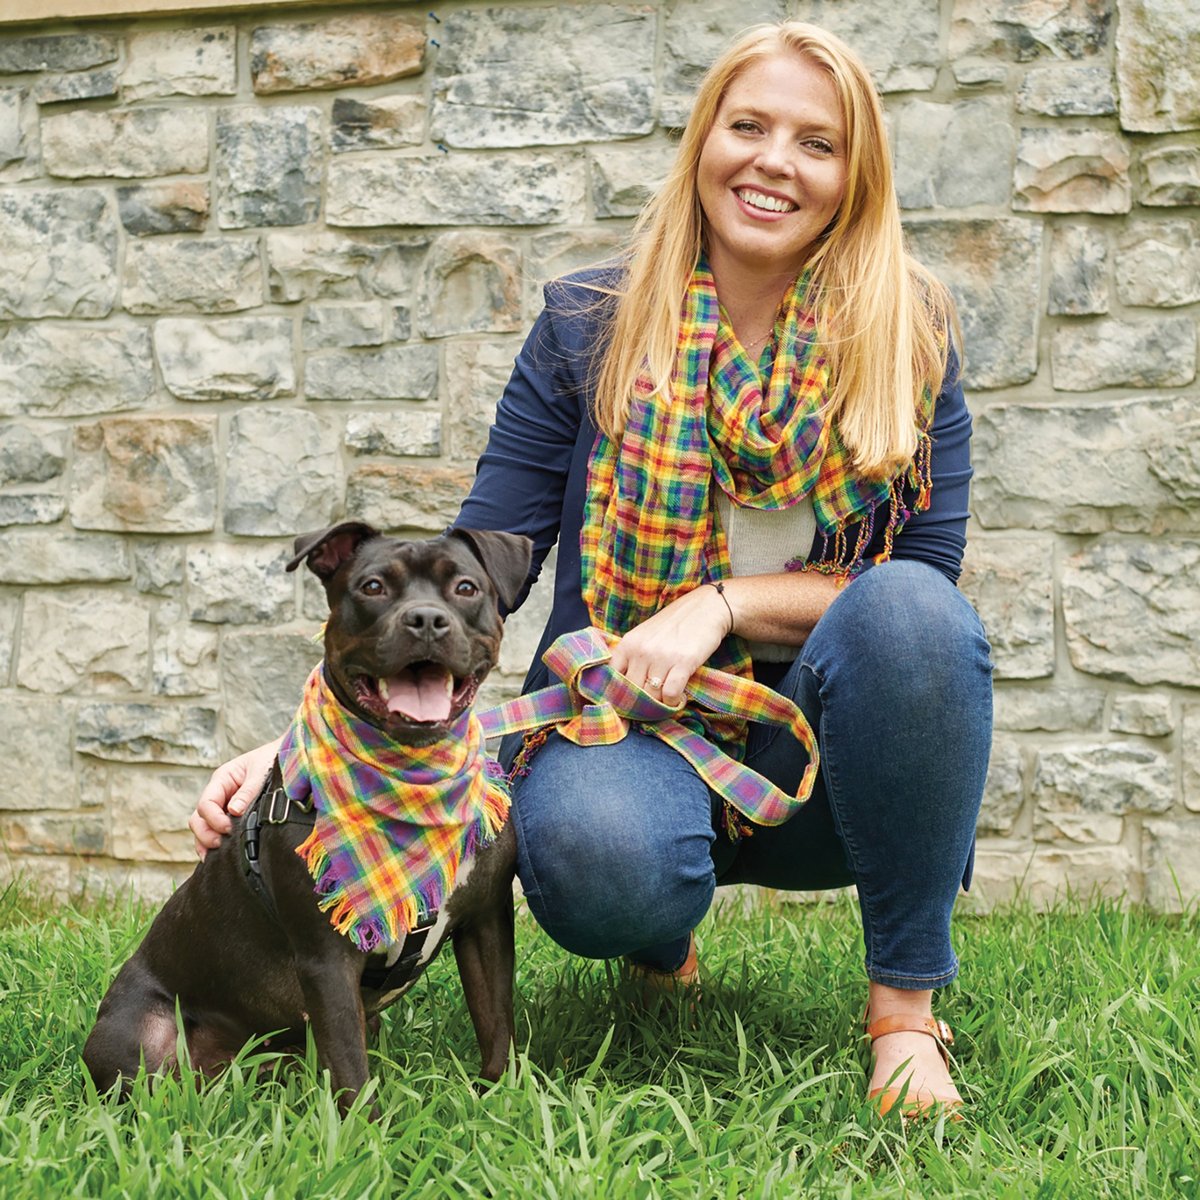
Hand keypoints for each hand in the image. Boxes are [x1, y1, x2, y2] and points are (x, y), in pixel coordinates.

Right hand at [189, 738, 281, 858]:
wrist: (288, 756)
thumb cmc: (273, 759)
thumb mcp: (261, 771)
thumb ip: (247, 791)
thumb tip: (234, 811)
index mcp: (222, 779)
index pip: (206, 803)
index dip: (213, 819)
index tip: (228, 828)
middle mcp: (219, 794)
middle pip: (198, 819)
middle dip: (206, 834)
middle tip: (221, 845)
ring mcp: (224, 806)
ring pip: (204, 828)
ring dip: (207, 842)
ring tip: (218, 856)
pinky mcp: (234, 817)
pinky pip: (217, 832)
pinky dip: (215, 844)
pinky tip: (220, 857)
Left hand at [609, 586, 732, 707]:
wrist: (707, 608)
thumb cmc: (675, 624)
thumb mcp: (645, 636)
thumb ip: (633, 657)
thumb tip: (625, 689)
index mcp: (628, 643)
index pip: (612, 678)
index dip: (618, 694)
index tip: (627, 702)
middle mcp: (641, 650)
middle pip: (632, 691)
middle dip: (640, 703)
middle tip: (650, 707)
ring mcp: (661, 656)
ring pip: (651, 695)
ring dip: (659, 704)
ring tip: (665, 701)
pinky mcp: (683, 662)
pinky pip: (670, 693)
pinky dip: (673, 702)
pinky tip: (677, 698)